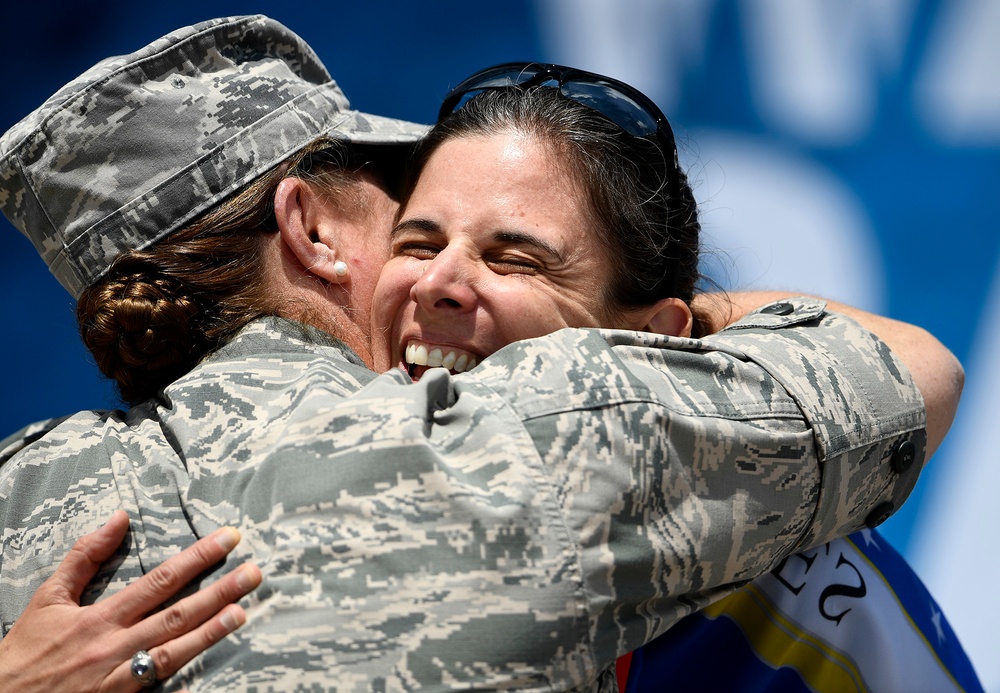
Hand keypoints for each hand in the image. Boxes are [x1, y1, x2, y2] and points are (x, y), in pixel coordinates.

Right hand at [0, 510, 261, 691]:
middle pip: (177, 614)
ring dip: (212, 632)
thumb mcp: (48, 599)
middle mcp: (114, 647)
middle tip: (255, 572)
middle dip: (220, 591)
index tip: (229, 538)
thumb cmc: (24, 652)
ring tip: (244, 612)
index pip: (160, 580)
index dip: (198, 558)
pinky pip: (160, 687)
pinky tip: (215, 661)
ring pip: (175, 653)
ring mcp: (119, 679)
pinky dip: (187, 675)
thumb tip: (119, 517)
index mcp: (100, 618)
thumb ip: (85, 557)